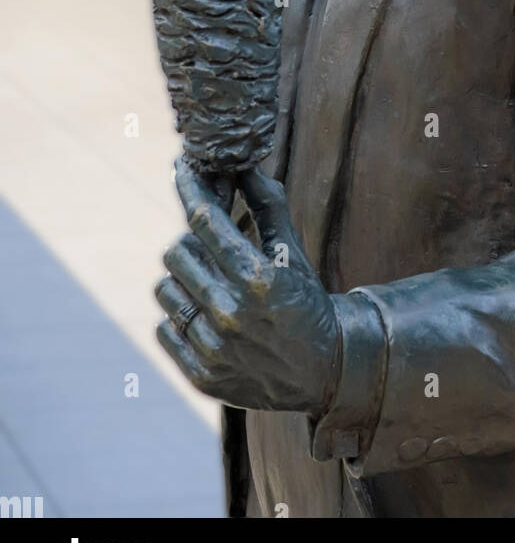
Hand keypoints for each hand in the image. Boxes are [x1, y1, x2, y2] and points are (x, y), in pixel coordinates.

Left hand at [155, 158, 339, 416]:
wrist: (323, 372)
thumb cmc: (306, 301)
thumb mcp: (293, 252)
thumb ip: (267, 206)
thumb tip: (244, 166)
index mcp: (257, 277)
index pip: (204, 221)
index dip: (189, 189)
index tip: (179, 169)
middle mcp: (231, 313)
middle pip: (176, 253)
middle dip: (191, 243)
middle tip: (210, 250)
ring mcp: (214, 348)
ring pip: (165, 289)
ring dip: (183, 281)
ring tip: (210, 287)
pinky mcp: (202, 376)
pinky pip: (164, 329)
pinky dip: (181, 319)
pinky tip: (206, 319)